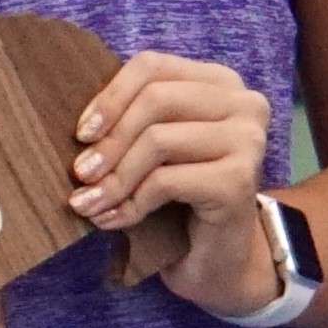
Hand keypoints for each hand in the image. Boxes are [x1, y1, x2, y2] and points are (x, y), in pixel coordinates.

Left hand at [72, 54, 278, 306]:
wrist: (218, 261)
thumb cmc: (179, 200)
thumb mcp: (154, 149)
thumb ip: (129, 121)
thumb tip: (79, 125)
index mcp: (219, 83)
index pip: (152, 67)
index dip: (110, 97)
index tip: (81, 134)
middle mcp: (244, 104)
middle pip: (155, 100)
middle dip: (110, 141)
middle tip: (80, 175)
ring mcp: (248, 140)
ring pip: (158, 140)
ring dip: (115, 178)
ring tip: (89, 203)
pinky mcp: (240, 181)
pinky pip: (166, 181)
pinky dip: (132, 203)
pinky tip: (115, 221)